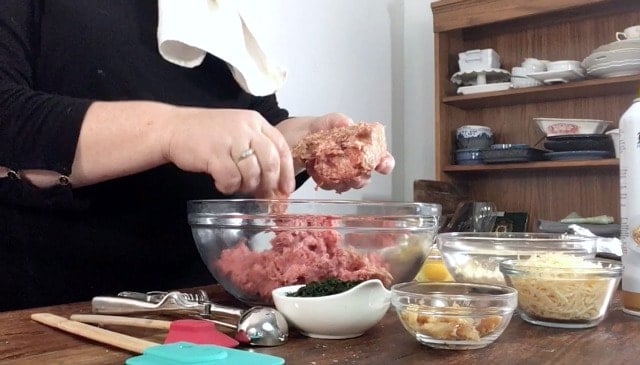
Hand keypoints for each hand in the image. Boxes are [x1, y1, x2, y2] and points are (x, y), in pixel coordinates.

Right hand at [164, 108, 294, 197]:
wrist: (173, 128)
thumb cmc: (208, 134)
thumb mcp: (237, 131)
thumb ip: (257, 149)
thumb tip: (275, 183)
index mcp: (255, 121)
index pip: (281, 146)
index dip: (287, 171)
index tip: (286, 189)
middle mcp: (246, 128)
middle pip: (270, 161)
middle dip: (269, 183)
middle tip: (262, 194)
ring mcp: (230, 139)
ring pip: (252, 173)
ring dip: (246, 186)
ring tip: (235, 185)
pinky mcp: (214, 153)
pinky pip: (231, 179)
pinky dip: (228, 186)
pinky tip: (220, 183)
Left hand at [277, 113, 394, 191]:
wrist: (283, 142)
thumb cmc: (302, 130)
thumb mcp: (317, 122)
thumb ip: (334, 121)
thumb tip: (348, 123)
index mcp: (353, 140)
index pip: (377, 151)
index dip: (384, 160)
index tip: (383, 165)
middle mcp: (350, 157)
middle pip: (367, 172)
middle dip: (362, 177)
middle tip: (353, 177)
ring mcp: (339, 170)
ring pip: (352, 182)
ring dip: (345, 183)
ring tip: (331, 177)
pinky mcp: (327, 179)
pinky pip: (336, 187)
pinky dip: (331, 186)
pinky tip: (322, 180)